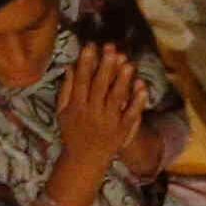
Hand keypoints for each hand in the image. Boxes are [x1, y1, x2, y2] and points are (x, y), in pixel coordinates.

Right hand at [55, 42, 145, 181]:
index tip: (90, 46)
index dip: (86, 63)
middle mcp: (93, 112)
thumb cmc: (73, 132)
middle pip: (100, 86)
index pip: (82, 81)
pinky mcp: (123, 130)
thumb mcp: (63, 112)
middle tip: (111, 48)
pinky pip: (131, 114)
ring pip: (116, 98)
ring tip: (127, 63)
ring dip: (122, 80)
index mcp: (77, 106)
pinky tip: (142, 86)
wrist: (85, 160)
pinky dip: (137, 101)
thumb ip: (66, 89)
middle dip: (106, 66)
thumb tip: (70, 66)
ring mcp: (109, 121)